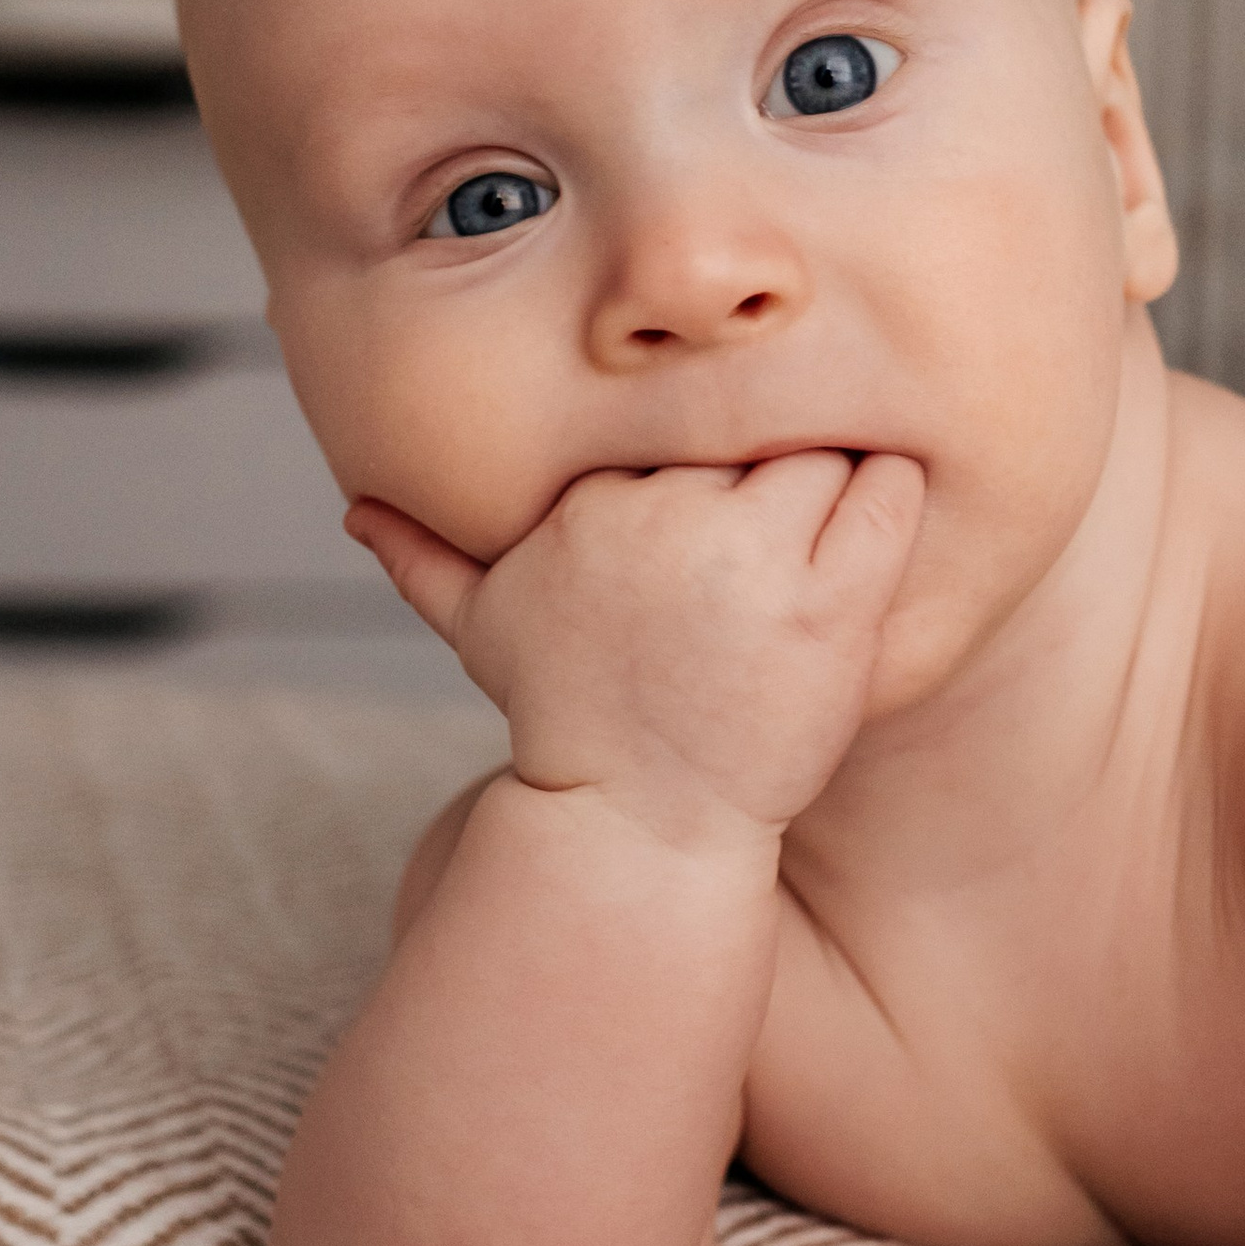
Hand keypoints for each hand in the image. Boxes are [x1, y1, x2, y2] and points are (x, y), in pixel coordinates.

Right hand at [345, 449, 926, 847]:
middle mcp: (671, 519)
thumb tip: (354, 511)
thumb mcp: (484, 631)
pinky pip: (888, 497)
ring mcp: (756, 562)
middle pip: (753, 423)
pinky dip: (890, 496)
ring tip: (826, 521)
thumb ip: (423, 557)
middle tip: (777, 499)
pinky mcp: (830, 610)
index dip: (701, 450)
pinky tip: (872, 525)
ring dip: (836, 477)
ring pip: (826, 452)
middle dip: (767, 456)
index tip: (704, 502)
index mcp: (595, 505)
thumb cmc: (569, 721)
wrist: (637, 828)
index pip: (676, 416)